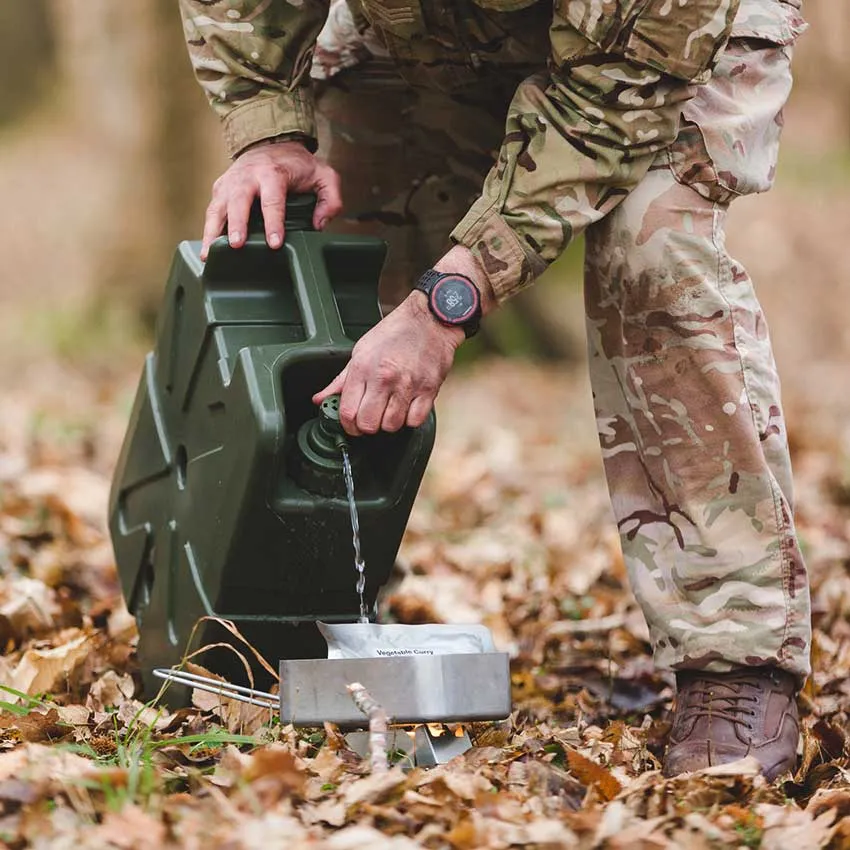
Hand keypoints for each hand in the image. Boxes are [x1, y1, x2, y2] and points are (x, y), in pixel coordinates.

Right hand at [200, 139, 341, 259]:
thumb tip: (319, 224)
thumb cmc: (297, 165)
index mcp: (273, 173)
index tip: (275, 242)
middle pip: (239, 200)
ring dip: (214, 230)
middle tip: (237, 244)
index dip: (274, 222)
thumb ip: (330, 199)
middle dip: (237, 223)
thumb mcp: (324, 176)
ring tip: (211, 253)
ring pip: (218, 206)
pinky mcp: (220, 189)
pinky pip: (212, 211)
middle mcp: (248, 176)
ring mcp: (231, 182)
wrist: (271, 142)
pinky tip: (208, 250)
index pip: (273, 200)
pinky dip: (208, 230)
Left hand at [313, 293, 463, 434]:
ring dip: (389, 423)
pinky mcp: (428, 390)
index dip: (348, 425)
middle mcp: (384, 378)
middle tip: (371, 418)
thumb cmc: (396, 333)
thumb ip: (341, 380)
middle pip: (368, 424)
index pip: (347, 412)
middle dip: (367, 426)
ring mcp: (407, 385)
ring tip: (390, 410)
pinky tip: (407, 408)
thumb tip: (321, 398)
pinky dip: (410, 419)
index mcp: (363, 368)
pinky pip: (415, 421)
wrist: (430, 320)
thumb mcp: (361, 351)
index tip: (352, 424)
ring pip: (391, 425)